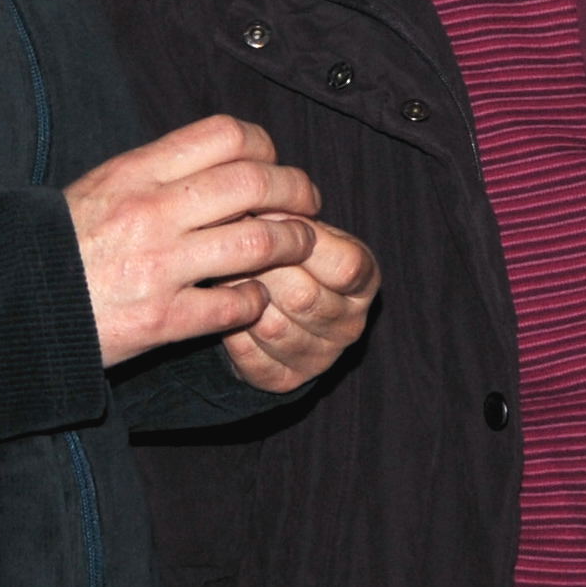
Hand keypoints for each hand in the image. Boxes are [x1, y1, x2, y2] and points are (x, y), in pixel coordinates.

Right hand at [64, 115, 338, 368]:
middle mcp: (150, 213)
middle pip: (255, 184)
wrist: (9, 311)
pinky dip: (255, 301)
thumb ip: (157, 171)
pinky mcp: (161, 320)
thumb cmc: (57, 247)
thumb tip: (223, 156)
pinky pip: (235, 305)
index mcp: (135, 173)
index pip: (225, 135)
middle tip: (308, 205)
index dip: (264, 147)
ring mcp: (158, 268)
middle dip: (297, 192)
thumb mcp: (99, 188)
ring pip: (258, 242)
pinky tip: (254, 299)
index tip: (273, 164)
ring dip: (293, 244)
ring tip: (299, 247)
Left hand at [219, 212, 378, 393]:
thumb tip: (258, 205)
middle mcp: (350, 324)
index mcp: (364, 281)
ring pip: (272, 326)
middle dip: (262, 267)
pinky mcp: (284, 380)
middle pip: (304, 297)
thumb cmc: (288, 254)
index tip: (268, 219)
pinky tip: (223, 305)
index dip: (303, 242)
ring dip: (240, 296)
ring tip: (221, 272)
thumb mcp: (302, 230)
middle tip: (229, 245)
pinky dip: (229, 326)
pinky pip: (249, 355)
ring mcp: (320, 357)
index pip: (346, 266)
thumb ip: (291, 220)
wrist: (272, 306)